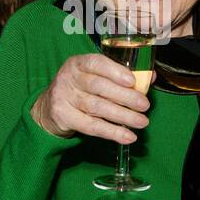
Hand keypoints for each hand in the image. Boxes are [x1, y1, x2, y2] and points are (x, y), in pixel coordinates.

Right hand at [30, 53, 148, 144]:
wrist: (50, 107)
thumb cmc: (81, 89)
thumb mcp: (95, 77)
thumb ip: (121, 76)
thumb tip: (149, 77)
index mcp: (78, 63)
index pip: (96, 63)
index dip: (115, 71)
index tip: (133, 81)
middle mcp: (69, 78)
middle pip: (98, 87)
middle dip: (125, 96)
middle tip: (144, 105)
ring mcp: (64, 97)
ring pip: (96, 107)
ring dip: (122, 116)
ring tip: (141, 122)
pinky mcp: (63, 117)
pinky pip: (91, 126)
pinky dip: (112, 132)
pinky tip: (127, 136)